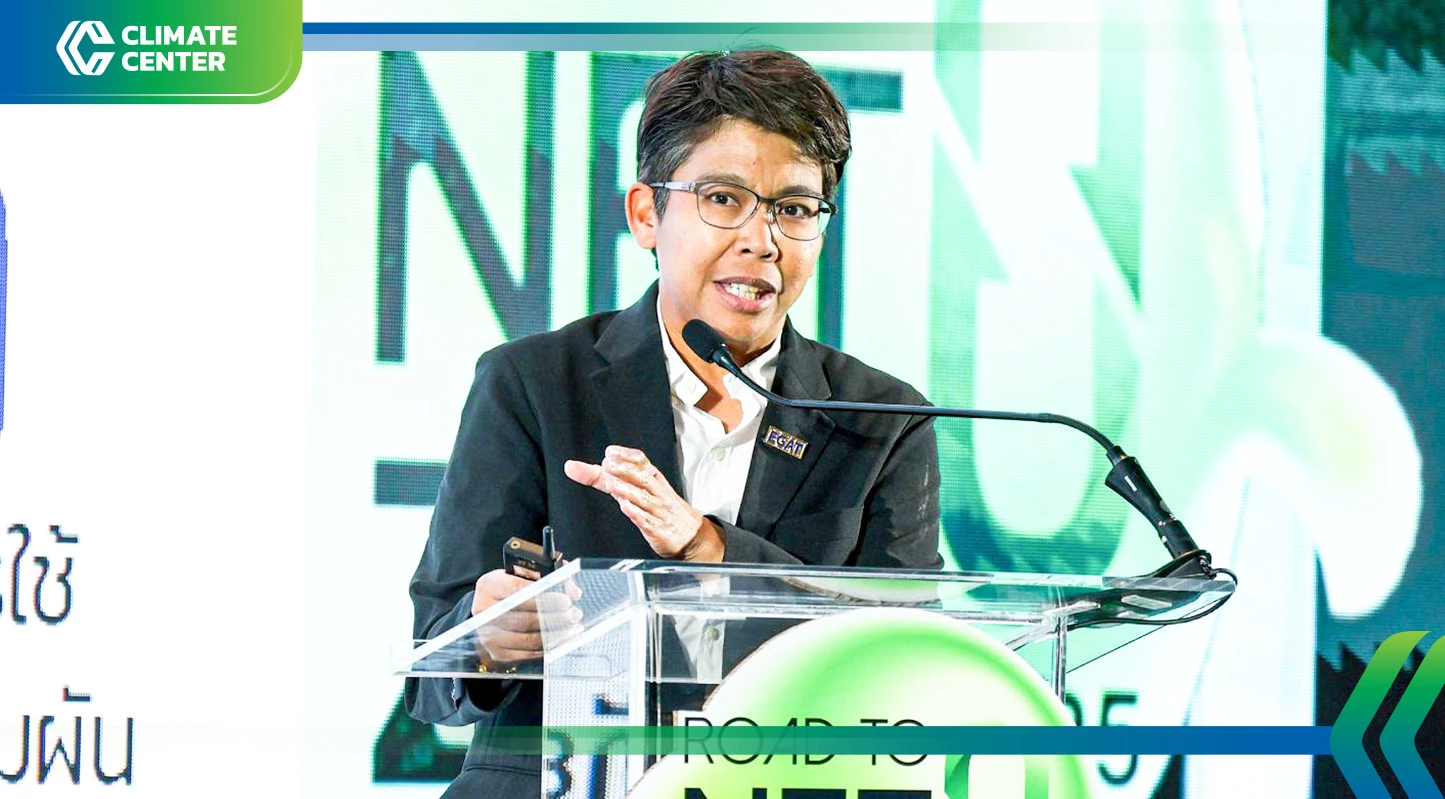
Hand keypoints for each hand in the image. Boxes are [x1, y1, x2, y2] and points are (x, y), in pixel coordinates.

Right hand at [470, 568, 582, 666]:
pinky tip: (560, 640)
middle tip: (573, 614)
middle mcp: (483, 610)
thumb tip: (574, 592)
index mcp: (489, 585)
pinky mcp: (496, 652)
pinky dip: (546, 648)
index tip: (565, 600)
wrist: (495, 607)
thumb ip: (551, 577)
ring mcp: (487, 634)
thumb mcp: (529, 574)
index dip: (543, 597)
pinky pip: (526, 653)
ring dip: (553, 634)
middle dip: (553, 618)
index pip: (516, 591)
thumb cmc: (515, 588)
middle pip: (522, 619)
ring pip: (526, 639)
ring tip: (572, 627)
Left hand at [564, 445, 723, 561]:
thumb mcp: (634, 489)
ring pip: (644, 498)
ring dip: (628, 490)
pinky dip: (637, 514)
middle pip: (643, 476)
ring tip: (612, 484)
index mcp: (652, 479)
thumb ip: (604, 479)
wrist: (690, 535)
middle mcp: (656, 492)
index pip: (642, 462)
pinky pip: (648, 520)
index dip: (627, 455)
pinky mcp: (658, 529)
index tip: (610, 452)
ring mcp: (658, 510)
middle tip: (608, 464)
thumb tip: (578, 468)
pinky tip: (626, 508)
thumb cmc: (659, 508)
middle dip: (626, 469)